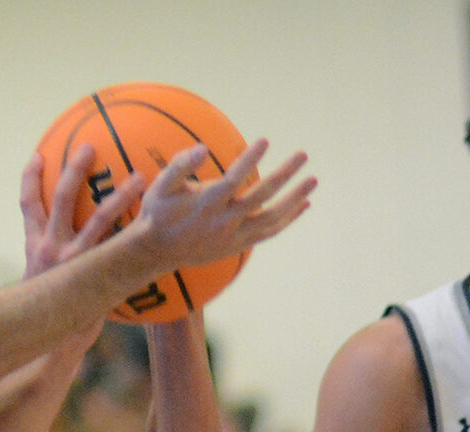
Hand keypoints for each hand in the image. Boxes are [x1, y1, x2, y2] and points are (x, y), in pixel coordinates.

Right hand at [19, 144, 142, 353]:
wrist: (50, 343)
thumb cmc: (48, 315)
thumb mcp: (41, 284)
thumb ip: (54, 263)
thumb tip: (67, 256)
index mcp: (34, 245)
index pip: (28, 203)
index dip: (31, 177)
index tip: (38, 155)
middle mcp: (51, 247)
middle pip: (61, 197)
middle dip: (74, 170)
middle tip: (90, 147)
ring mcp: (76, 261)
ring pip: (100, 219)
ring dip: (121, 196)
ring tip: (141, 177)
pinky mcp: (98, 277)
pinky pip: (123, 249)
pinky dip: (141, 234)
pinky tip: (163, 226)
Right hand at [135, 140, 314, 273]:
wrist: (157, 252)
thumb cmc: (158, 213)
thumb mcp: (161, 186)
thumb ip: (180, 165)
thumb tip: (201, 148)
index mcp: (206, 203)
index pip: (234, 179)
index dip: (250, 160)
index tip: (265, 141)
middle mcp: (223, 221)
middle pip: (261, 196)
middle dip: (284, 174)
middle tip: (303, 154)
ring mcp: (233, 235)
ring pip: (271, 217)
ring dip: (294, 199)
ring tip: (312, 180)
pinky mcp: (238, 245)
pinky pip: (269, 232)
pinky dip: (287, 219)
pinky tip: (303, 204)